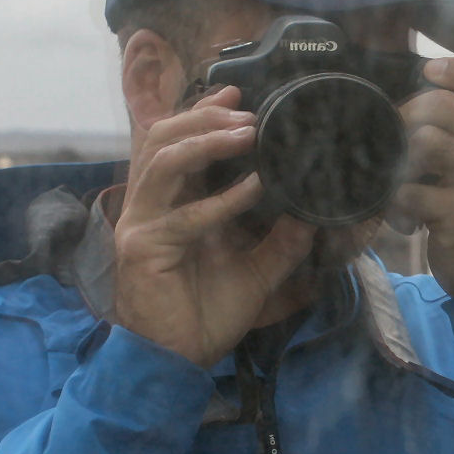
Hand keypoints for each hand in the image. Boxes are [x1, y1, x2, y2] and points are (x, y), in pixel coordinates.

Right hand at [110, 89, 316, 367]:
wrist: (178, 361)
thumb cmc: (205, 316)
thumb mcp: (255, 272)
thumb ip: (281, 244)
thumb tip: (312, 217)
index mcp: (169, 204)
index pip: (176, 141)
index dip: (201, 112)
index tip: (237, 91)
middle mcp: (149, 206)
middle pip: (162, 138)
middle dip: (204, 117)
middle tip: (246, 112)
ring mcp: (141, 225)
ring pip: (164, 163)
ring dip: (207, 142)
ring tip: (247, 133)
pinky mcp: (143, 249)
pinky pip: (183, 216)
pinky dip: (220, 200)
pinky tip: (252, 188)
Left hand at [396, 57, 453, 294]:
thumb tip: (422, 93)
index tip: (432, 70)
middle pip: (445, 106)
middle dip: (407, 114)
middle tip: (395, 135)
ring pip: (425, 141)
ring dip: (399, 161)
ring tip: (401, 183)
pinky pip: (411, 191)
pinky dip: (396, 204)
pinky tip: (403, 218)